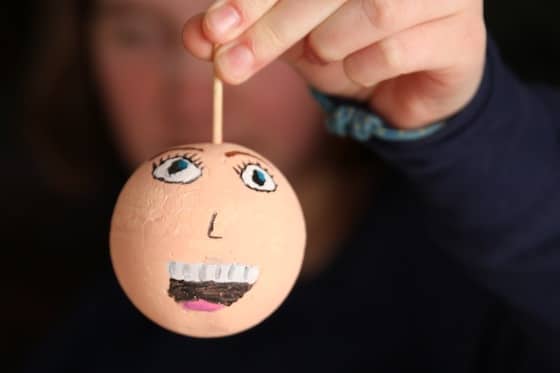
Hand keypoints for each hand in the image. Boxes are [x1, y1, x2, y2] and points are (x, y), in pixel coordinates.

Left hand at [183, 0, 485, 128]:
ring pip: (371, 9)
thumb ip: (244, 28)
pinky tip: (363, 68)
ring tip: (327, 54)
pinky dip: (363, 67)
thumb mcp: (287, 34)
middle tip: (230, 66)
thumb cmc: (346, 43)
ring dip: (329, 46)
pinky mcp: (459, 30)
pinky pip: (396, 49)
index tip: (213, 30)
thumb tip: (196, 36)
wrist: (405, 82)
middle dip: (272, 27)